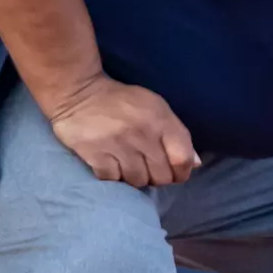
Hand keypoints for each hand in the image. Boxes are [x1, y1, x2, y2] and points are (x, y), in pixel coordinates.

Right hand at [45, 75, 199, 187]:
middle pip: (162, 176)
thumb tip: (195, 164)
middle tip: (149, 169)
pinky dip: (115, 177)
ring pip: (138, 181)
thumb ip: (178, 135)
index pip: (182, 159)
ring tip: (130, 166)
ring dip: (136, 178)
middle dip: (159, 178)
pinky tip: (113, 165)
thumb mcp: (157, 108)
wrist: (77, 92)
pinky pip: (113, 179)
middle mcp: (142, 134)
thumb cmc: (123, 101)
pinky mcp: (94, 153)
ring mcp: (118, 145)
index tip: (176, 173)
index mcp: (161, 121)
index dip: (182, 173)